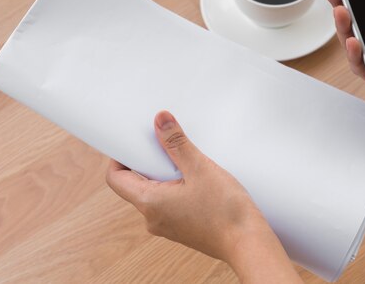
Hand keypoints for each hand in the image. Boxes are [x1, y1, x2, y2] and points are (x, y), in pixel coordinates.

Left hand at [106, 111, 302, 282]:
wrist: (248, 243)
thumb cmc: (226, 211)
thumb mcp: (200, 167)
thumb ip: (176, 143)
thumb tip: (160, 120)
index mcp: (149, 203)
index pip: (116, 178)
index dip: (119, 157)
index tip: (135, 143)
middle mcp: (152, 218)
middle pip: (135, 183)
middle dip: (148, 161)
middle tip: (167, 146)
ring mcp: (167, 225)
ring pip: (154, 192)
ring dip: (165, 174)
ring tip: (188, 163)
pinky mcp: (181, 227)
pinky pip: (168, 202)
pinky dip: (176, 187)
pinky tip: (197, 180)